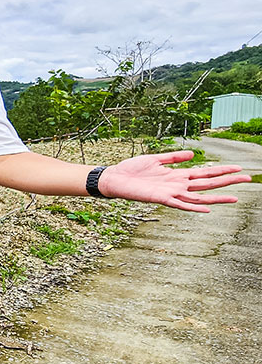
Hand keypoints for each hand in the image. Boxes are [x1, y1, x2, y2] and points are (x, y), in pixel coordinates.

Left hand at [99, 150, 252, 211]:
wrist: (115, 178)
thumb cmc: (133, 170)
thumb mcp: (156, 159)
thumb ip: (174, 157)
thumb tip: (193, 155)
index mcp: (178, 175)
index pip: (206, 173)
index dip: (222, 171)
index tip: (239, 168)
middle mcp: (178, 185)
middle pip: (208, 184)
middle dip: (228, 181)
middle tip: (249, 178)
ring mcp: (171, 193)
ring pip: (199, 197)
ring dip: (217, 197)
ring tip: (236, 197)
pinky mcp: (161, 199)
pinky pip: (180, 205)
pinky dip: (193, 207)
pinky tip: (207, 208)